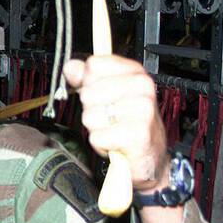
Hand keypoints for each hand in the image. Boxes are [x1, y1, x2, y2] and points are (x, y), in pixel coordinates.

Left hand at [64, 55, 168, 191]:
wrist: (151, 158)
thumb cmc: (129, 125)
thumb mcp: (108, 96)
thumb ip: (87, 79)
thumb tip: (70, 67)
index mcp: (136, 72)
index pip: (93, 65)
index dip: (88, 83)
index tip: (102, 96)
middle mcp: (143, 87)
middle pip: (87, 93)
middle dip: (92, 111)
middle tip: (111, 120)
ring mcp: (142, 110)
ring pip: (90, 116)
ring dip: (97, 130)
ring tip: (114, 132)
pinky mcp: (138, 135)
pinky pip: (97, 137)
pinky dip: (102, 145)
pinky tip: (117, 144)